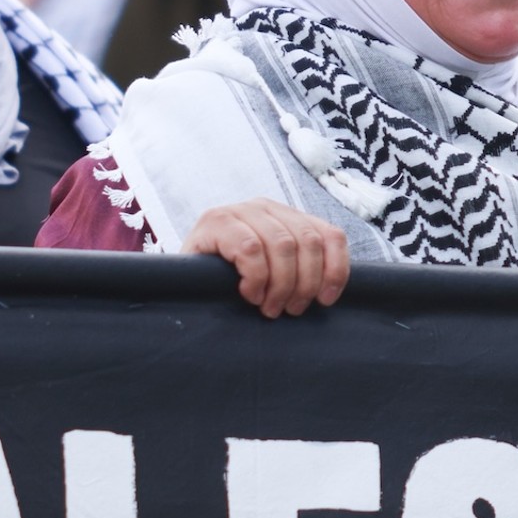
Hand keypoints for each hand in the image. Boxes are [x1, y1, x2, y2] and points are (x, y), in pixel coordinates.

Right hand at [183, 199, 349, 318]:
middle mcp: (266, 207)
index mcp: (287, 217)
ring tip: (268, 307)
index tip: (325, 301)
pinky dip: (255, 278)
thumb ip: (301, 270)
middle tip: (289, 310)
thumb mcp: (274, 274)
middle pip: (307, 242)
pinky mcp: (214, 221)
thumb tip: (332, 290)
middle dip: (304, 284)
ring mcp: (239, 210)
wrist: (181, 283)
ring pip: (282, 245)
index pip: (329, 235)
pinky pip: (250, 249)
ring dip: (280, 285)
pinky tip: (248, 294)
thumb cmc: (231, 284)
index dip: (335, 270)